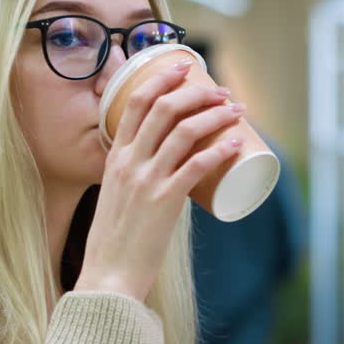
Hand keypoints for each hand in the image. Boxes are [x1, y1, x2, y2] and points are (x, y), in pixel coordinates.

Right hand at [74, 59, 245, 302]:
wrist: (108, 276)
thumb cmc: (114, 241)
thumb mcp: (116, 196)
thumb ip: (135, 179)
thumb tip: (168, 170)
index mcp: (114, 157)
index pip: (136, 102)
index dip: (162, 78)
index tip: (184, 68)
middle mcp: (129, 162)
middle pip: (165, 109)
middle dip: (197, 92)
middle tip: (221, 91)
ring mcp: (147, 180)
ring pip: (185, 132)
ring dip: (215, 115)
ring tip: (235, 110)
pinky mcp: (165, 201)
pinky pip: (197, 165)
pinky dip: (219, 148)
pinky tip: (236, 142)